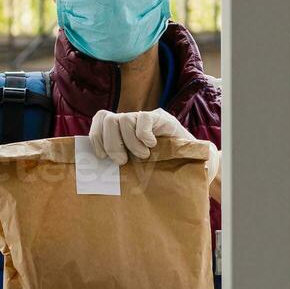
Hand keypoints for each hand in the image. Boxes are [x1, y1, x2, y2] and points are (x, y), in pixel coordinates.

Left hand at [89, 108, 219, 181]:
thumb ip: (118, 162)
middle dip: (111, 143)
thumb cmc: (160, 169)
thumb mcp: (134, 166)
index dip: (97, 136)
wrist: (192, 164)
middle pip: (108, 119)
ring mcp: (146, 119)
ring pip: (123, 119)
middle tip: (124, 161)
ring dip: (130, 142)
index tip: (102, 157)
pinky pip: (144, 118)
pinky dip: (144, 134)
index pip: (101, 119)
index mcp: (121, 131)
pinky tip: (152, 145)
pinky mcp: (162, 119)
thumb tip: (97, 170)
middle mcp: (131, 121)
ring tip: (143, 156)